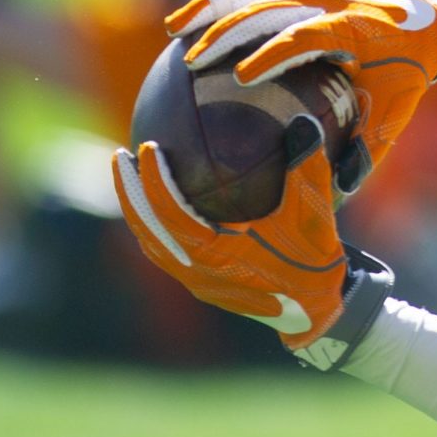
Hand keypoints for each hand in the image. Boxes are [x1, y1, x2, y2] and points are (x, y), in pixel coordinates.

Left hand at [112, 123, 348, 351]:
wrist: (315, 312)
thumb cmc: (312, 263)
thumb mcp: (314, 215)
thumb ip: (308, 169)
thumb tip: (304, 123)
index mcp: (217, 256)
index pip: (171, 214)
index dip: (155, 181)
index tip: (148, 147)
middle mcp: (197, 273)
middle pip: (147, 231)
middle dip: (129, 192)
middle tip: (121, 155)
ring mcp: (197, 282)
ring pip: (152, 244)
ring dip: (138, 211)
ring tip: (130, 176)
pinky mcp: (202, 285)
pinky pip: (165, 253)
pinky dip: (154, 226)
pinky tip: (157, 205)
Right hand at [163, 0, 436, 190]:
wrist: (421, 26)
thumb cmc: (403, 79)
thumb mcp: (392, 117)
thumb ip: (363, 152)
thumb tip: (335, 193)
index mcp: (352, 30)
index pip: (306, 36)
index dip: (272, 53)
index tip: (241, 78)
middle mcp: (328, 1)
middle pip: (269, 6)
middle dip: (228, 30)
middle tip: (192, 62)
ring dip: (211, 6)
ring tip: (174, 31)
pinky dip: (218, 1)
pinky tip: (187, 25)